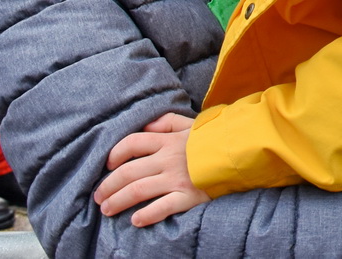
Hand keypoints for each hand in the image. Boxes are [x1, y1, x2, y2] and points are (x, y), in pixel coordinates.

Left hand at [94, 113, 209, 226]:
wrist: (243, 151)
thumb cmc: (215, 139)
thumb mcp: (191, 123)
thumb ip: (168, 121)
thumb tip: (147, 125)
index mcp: (167, 140)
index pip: (132, 143)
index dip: (115, 154)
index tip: (107, 165)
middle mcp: (167, 159)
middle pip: (128, 172)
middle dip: (108, 186)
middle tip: (99, 197)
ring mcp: (176, 179)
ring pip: (137, 191)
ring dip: (118, 202)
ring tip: (107, 210)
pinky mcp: (187, 196)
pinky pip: (161, 208)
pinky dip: (145, 216)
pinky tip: (136, 220)